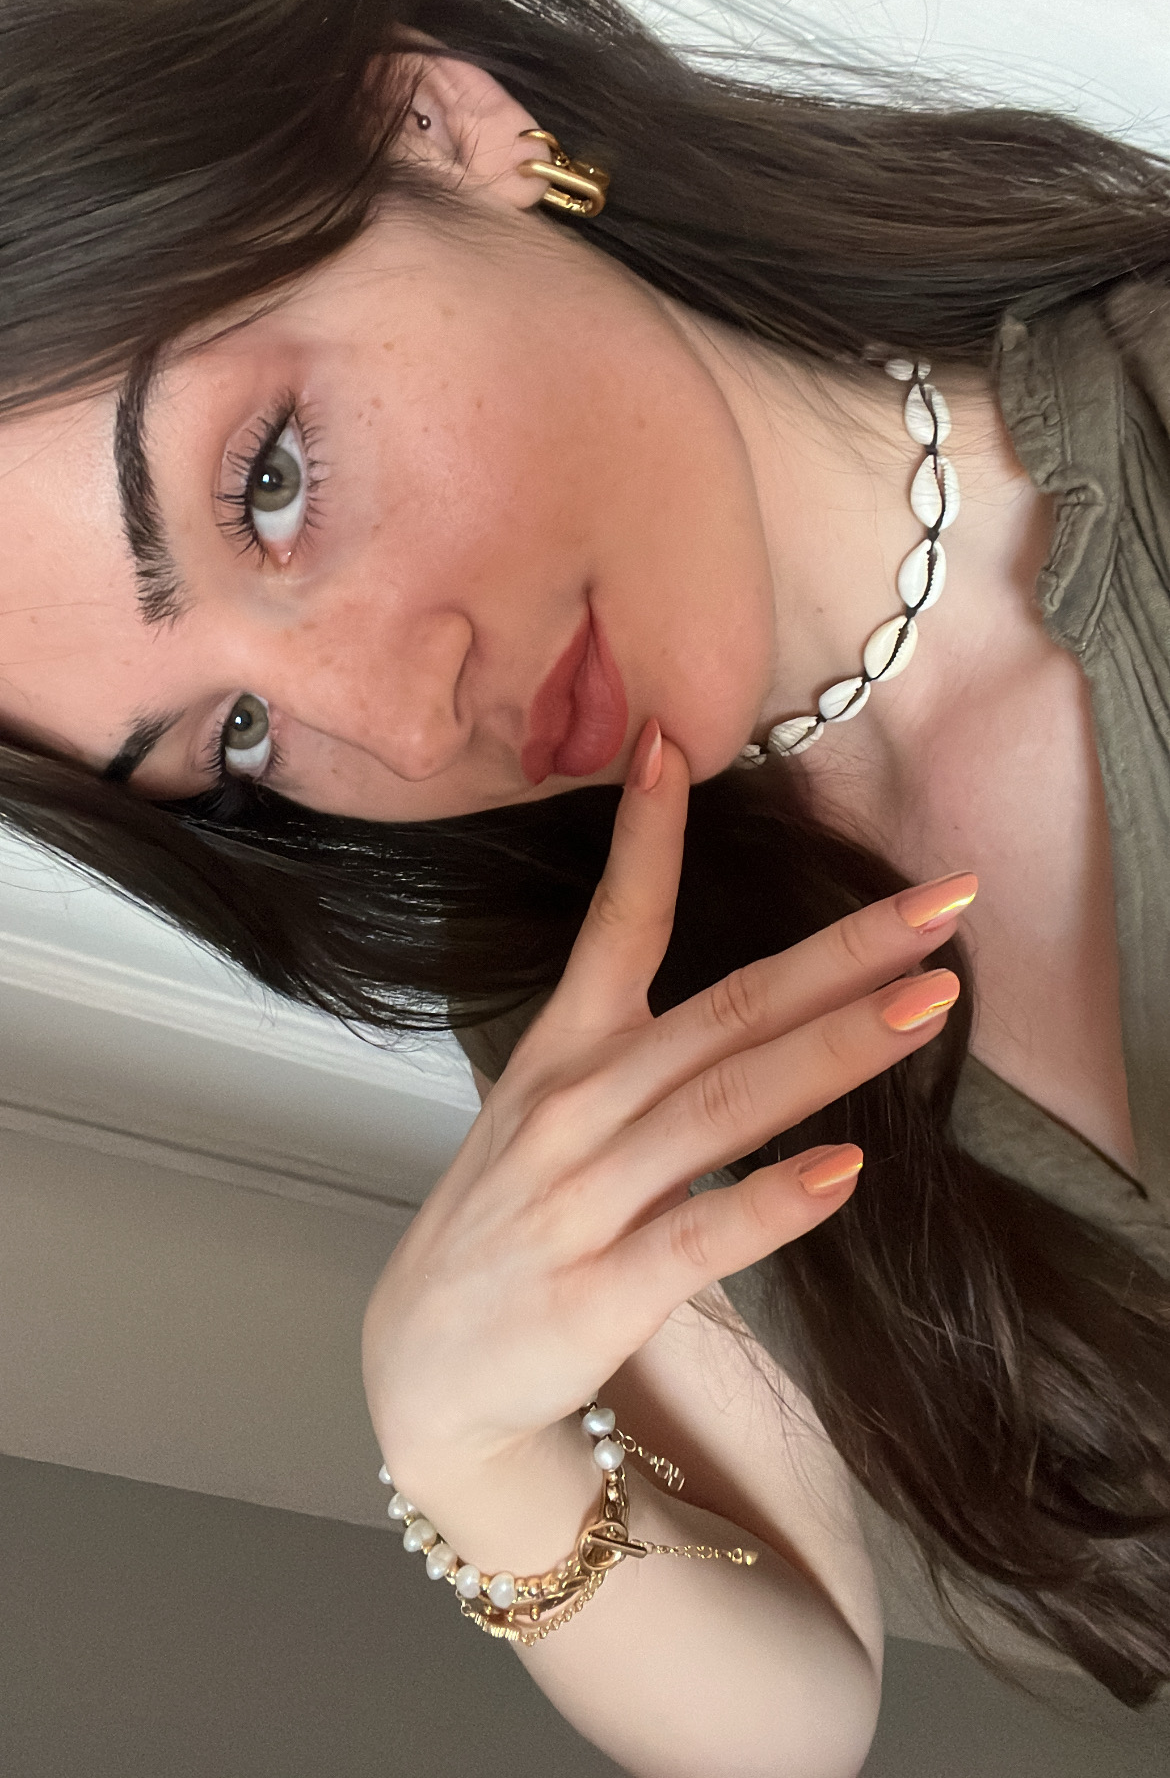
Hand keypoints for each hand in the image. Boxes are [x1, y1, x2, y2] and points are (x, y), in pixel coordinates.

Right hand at [362, 725, 968, 1523]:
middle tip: (945, 906)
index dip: (647, 836)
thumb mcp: (547, 1111)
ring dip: (829, 1052)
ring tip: (927, 1006)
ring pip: (721, 1105)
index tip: (675, 743)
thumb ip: (632, 1048)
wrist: (427, 1371)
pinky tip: (844, 1170)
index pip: (614, 922)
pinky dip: (770, 1202)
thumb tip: (752, 996)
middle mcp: (574, 1108)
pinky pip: (697, 1238)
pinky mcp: (600, 1289)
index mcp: (563, 1053)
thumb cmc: (510, 1224)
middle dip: (839, 953)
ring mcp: (583, 1198)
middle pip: (721, 1010)